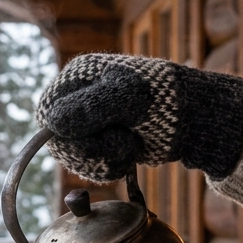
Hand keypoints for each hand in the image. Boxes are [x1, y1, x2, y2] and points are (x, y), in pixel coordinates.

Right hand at [34, 53, 242, 182]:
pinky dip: (109, 166)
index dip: (64, 131)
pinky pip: (89, 166)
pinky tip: (130, 154)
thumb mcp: (128, 98)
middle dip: (90, 149)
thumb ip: (89, 107)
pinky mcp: (102, 144)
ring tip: (130, 145)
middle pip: (58, 139)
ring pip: (73, 156)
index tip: (92, 136)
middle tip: (121, 142)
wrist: (195, 122)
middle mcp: (79, 99)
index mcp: (79, 76)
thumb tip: (51, 121)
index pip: (48, 111)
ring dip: (103, 158)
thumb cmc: (164, 100)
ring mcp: (90, 124)